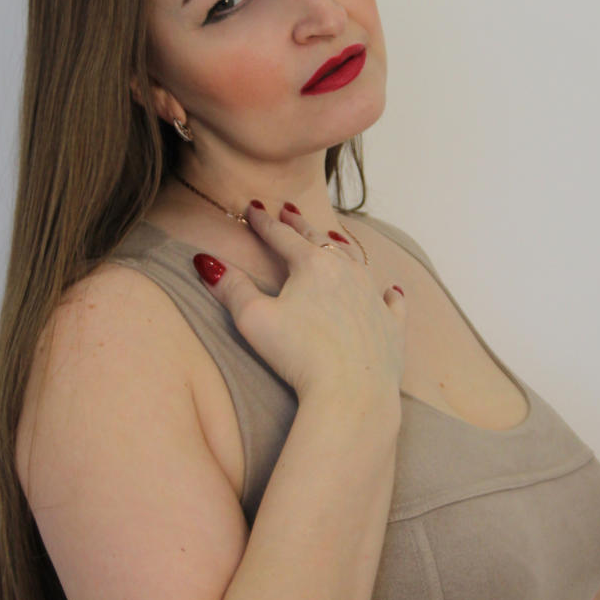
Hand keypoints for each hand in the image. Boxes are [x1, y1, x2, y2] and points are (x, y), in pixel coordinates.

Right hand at [192, 201, 406, 402]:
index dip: (264, 223)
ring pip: (357, 263)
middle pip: (320, 241)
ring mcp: (373, 298)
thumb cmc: (300, 355)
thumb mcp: (254, 319)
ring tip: (333, 238)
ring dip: (342, 250)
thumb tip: (207, 263)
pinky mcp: (391, 326)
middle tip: (290, 211)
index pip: (282, 236)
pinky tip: (390, 291)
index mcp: (313, 265)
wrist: (352, 392)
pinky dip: (388, 294)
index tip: (253, 208)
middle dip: (301, 225)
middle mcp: (348, 272)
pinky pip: (391, 302)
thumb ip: (232, 288)